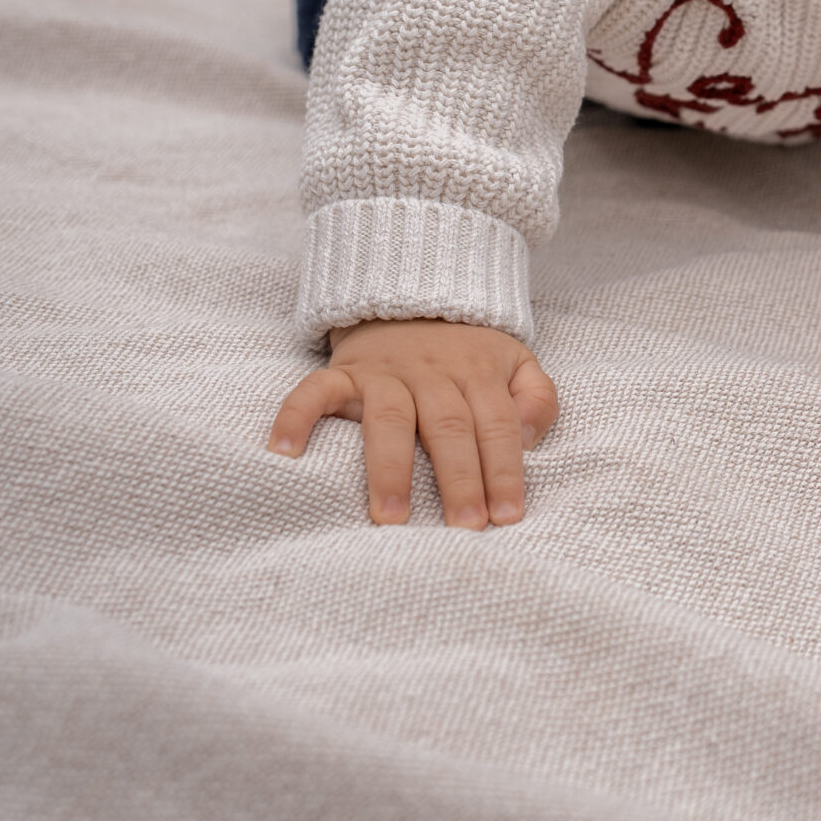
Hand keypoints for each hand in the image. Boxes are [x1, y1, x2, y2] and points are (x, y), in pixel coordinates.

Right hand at [268, 319, 558, 526]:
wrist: (413, 292)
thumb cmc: (467, 349)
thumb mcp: (516, 361)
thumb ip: (536, 397)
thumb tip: (529, 439)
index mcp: (478, 371)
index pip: (496, 425)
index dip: (504, 470)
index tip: (506, 517)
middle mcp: (432, 372)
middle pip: (448, 427)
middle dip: (458, 479)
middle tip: (463, 528)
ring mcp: (384, 371)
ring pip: (389, 418)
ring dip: (391, 467)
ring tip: (391, 518)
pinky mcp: (344, 370)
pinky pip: (315, 389)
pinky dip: (296, 416)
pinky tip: (284, 452)